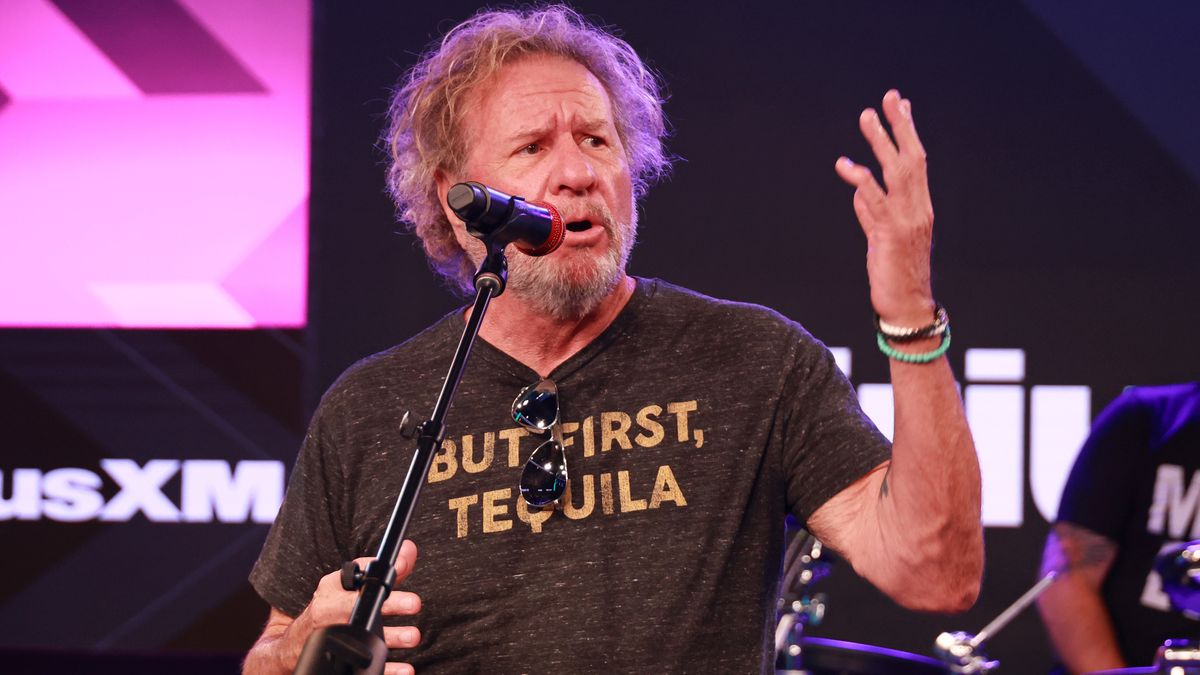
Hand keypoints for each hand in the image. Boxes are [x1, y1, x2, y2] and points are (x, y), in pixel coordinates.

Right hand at [281, 540, 421, 674]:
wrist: (297, 643)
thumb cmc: (333, 607)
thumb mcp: (352, 585)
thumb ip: (384, 571)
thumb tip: (409, 550)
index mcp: (332, 588)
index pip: (355, 577)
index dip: (376, 577)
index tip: (397, 575)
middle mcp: (330, 610)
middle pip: (359, 606)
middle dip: (388, 605)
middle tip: (414, 603)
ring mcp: (332, 636)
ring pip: (363, 637)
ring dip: (392, 638)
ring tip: (413, 636)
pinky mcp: (339, 660)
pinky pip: (362, 668)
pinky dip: (386, 669)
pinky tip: (405, 668)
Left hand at [834, 89, 935, 326]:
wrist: (906, 308)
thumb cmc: (894, 276)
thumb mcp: (881, 240)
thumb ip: (871, 215)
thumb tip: (858, 192)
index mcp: (919, 208)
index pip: (916, 162)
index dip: (908, 132)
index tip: (901, 104)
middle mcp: (919, 208)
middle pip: (912, 158)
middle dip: (900, 126)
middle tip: (889, 96)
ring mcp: (908, 220)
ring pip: (897, 172)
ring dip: (881, 142)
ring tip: (866, 116)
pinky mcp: (891, 235)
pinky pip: (877, 201)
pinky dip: (861, 180)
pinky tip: (845, 165)